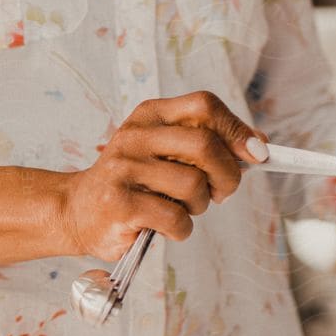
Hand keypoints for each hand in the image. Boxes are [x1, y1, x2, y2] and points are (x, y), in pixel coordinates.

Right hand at [58, 92, 266, 262]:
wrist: (76, 210)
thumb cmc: (134, 182)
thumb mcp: (165, 151)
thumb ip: (207, 142)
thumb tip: (258, 144)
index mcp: (150, 115)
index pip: (204, 106)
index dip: (236, 129)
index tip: (255, 153)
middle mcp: (135, 135)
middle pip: (204, 144)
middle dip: (227, 174)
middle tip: (223, 192)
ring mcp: (124, 169)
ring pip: (194, 185)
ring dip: (200, 206)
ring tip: (182, 208)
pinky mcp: (120, 203)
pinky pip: (176, 218)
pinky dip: (182, 229)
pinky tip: (165, 226)